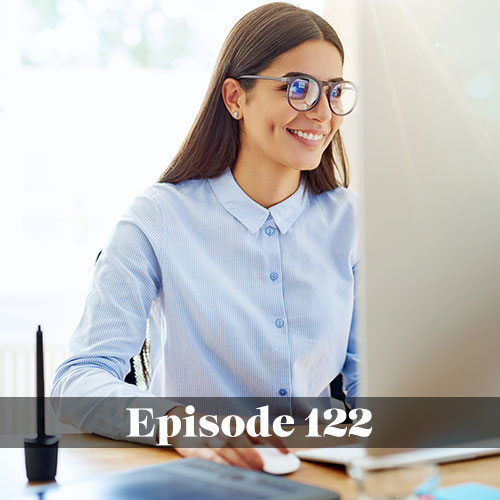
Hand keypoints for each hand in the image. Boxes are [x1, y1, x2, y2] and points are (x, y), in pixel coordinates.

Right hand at [163, 406, 287, 469]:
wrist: (186, 423)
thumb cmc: (217, 429)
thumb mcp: (236, 428)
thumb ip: (253, 440)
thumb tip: (275, 456)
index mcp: (238, 420)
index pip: (259, 426)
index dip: (273, 438)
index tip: (285, 453)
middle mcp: (225, 426)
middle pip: (239, 438)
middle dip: (251, 452)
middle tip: (262, 466)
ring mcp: (211, 436)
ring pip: (225, 448)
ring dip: (238, 460)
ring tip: (249, 472)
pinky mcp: (198, 448)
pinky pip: (210, 456)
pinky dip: (220, 464)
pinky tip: (228, 471)